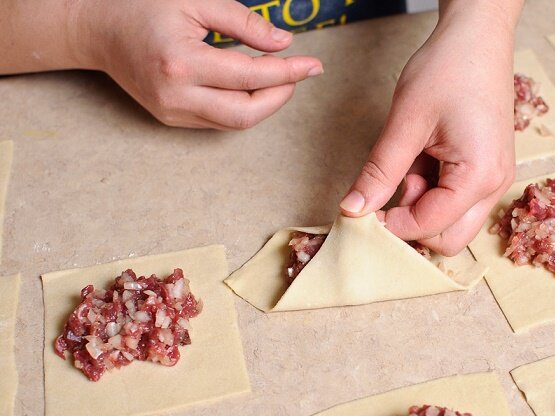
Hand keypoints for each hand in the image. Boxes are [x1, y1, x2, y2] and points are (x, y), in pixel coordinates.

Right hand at [1, 0, 321, 129]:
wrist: (100, 31)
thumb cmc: (146, 9)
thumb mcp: (196, 2)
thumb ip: (242, 23)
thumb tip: (283, 44)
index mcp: (183, 62)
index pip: (251, 77)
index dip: (289, 72)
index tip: (314, 66)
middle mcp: (177, 96)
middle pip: (246, 114)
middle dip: (280, 97)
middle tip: (298, 74)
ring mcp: (172, 113)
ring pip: (234, 123)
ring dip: (264, 104)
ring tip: (278, 78)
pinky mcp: (171, 120)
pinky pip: (218, 120)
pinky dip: (242, 106)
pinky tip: (251, 87)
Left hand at [340, 0, 521, 254]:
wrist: (476, 37)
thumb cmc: (447, 70)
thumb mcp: (405, 123)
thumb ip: (380, 173)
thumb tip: (352, 210)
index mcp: (479, 177)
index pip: (429, 228)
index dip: (391, 225)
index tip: (363, 208)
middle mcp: (494, 186)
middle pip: (447, 240)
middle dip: (412, 222)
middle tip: (395, 183)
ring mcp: (493, 180)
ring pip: (450, 223)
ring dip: (421, 205)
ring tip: (410, 162)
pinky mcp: (486, 171)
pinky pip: (455, 201)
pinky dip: (431, 190)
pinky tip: (422, 158)